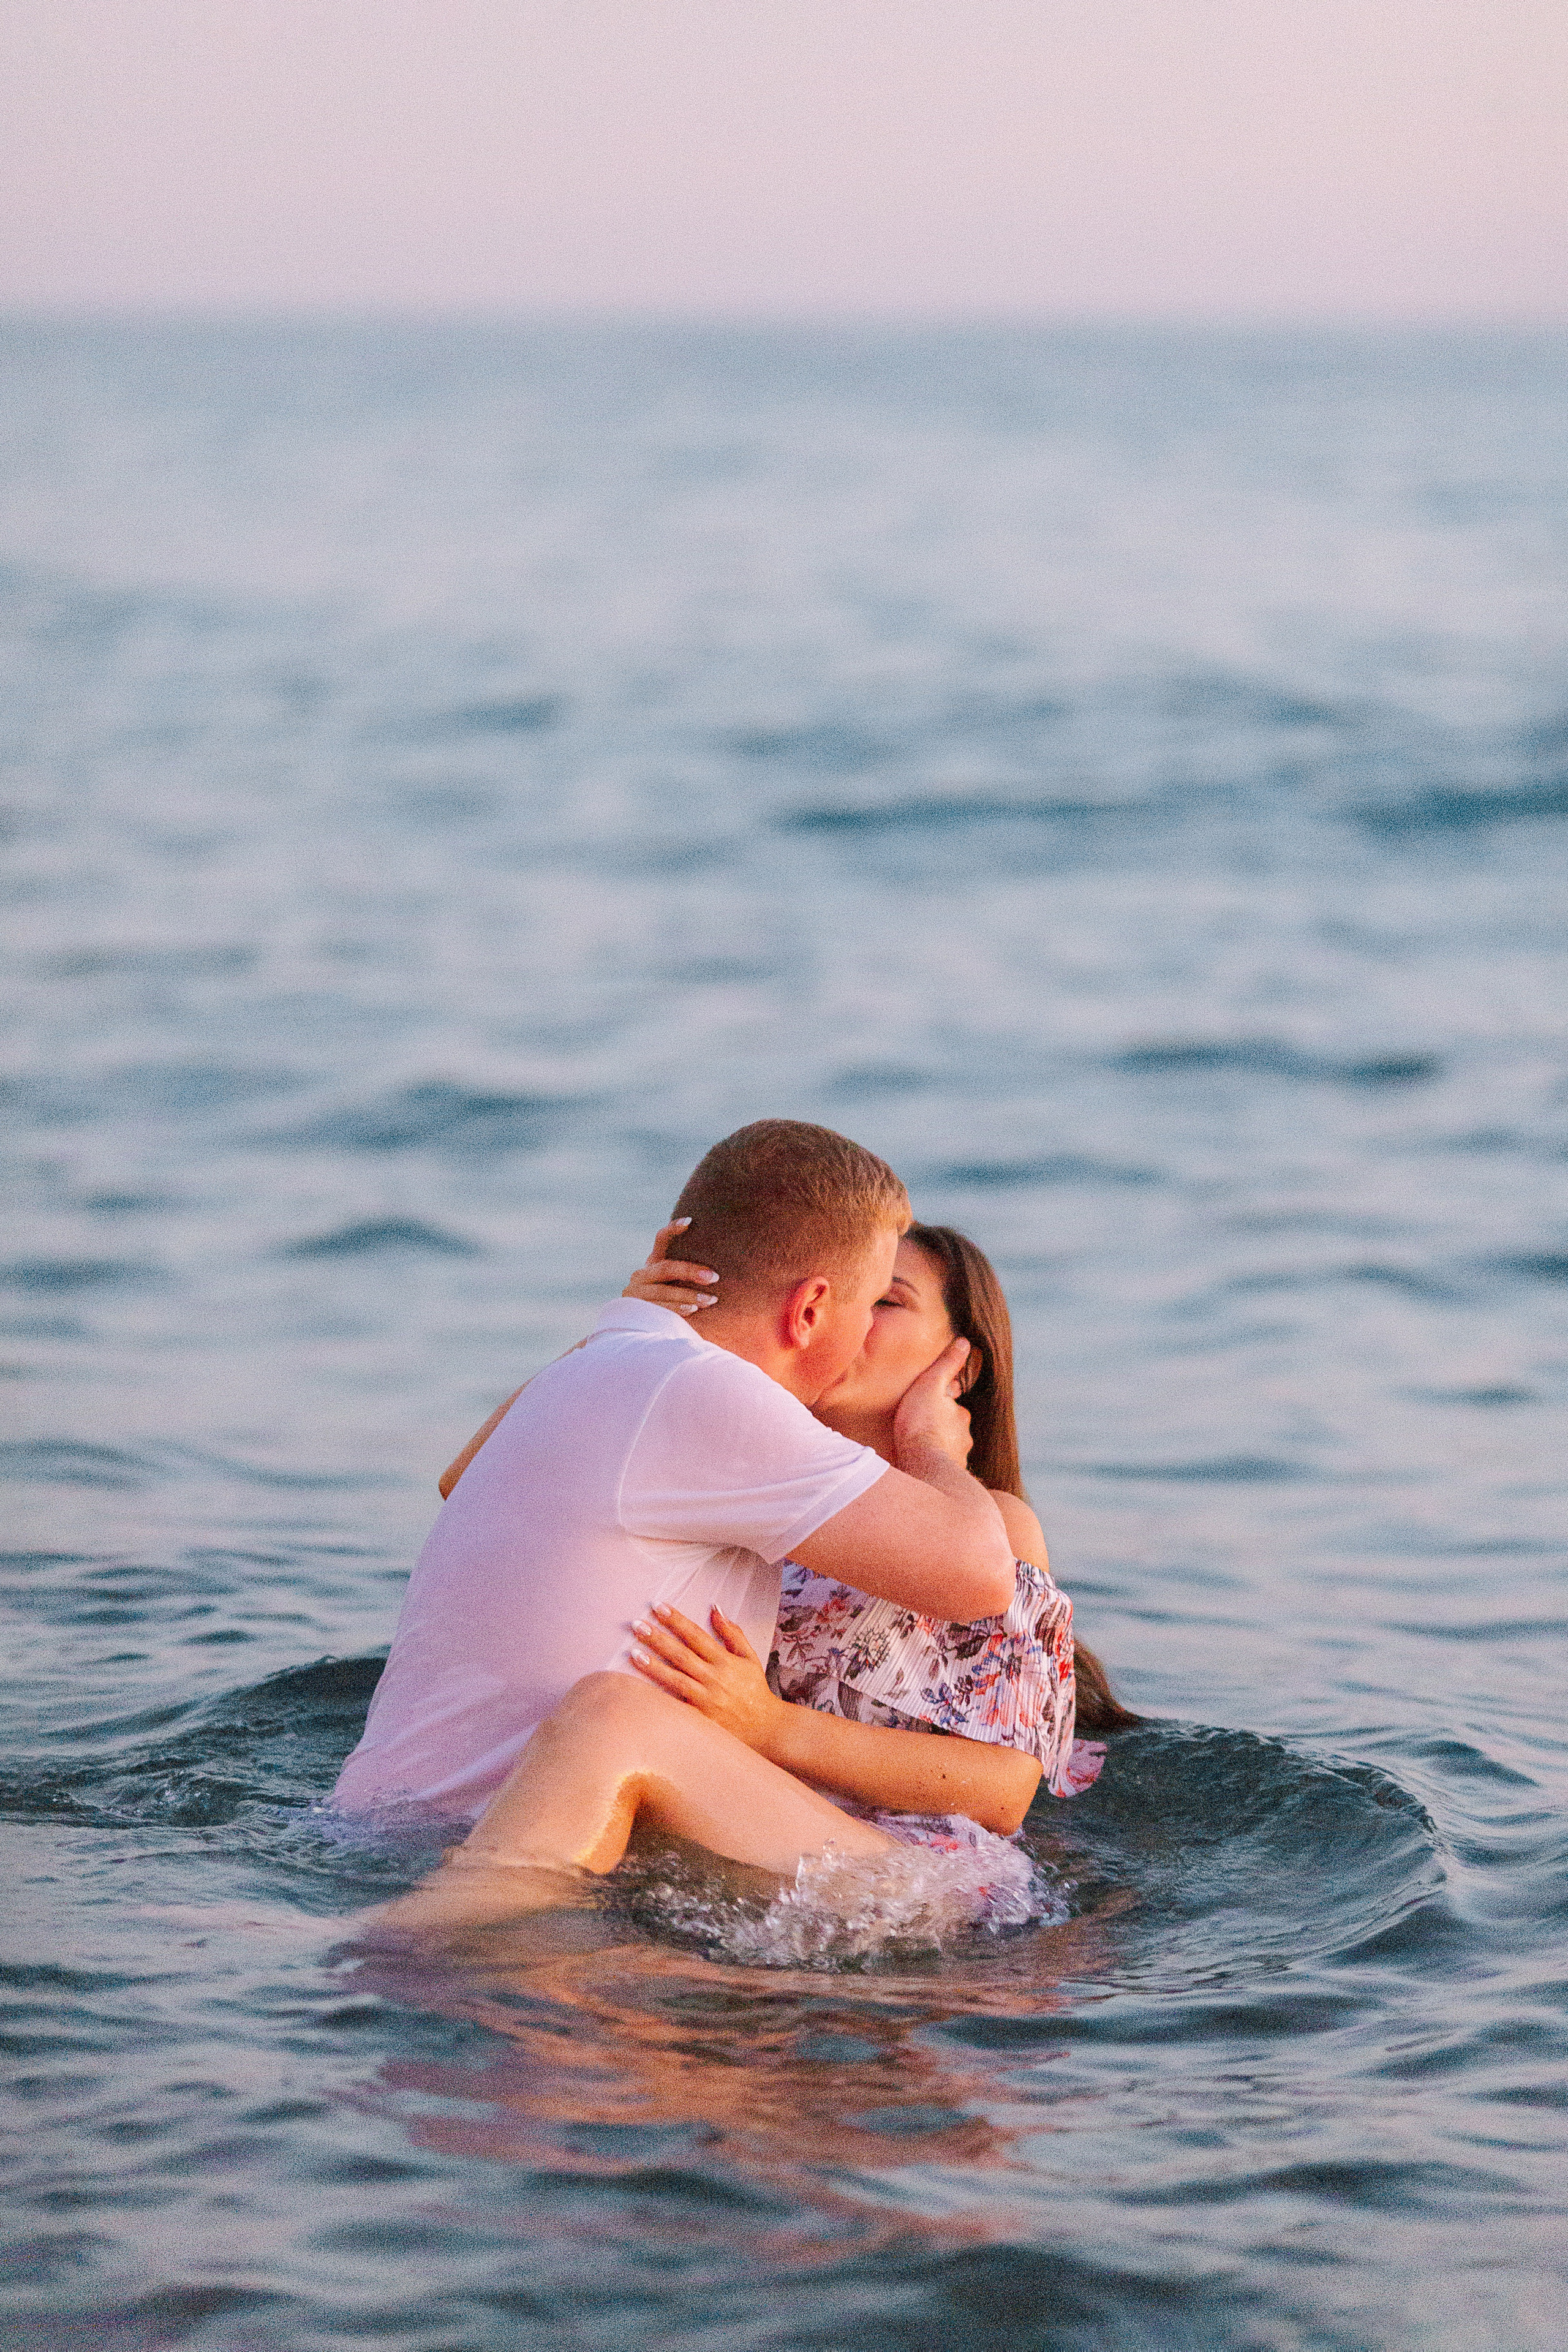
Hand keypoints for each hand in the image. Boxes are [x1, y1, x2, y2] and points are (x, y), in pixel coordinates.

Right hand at [623, 1219, 720, 1316]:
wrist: (639, 1325)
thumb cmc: (668, 1299)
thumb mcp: (673, 1283)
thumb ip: (686, 1270)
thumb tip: (722, 1259)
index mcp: (652, 1262)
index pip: (661, 1239)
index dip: (673, 1229)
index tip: (690, 1222)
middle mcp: (641, 1275)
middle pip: (666, 1268)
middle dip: (691, 1272)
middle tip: (714, 1277)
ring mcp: (636, 1293)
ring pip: (663, 1291)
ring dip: (689, 1295)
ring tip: (710, 1300)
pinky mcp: (636, 1311)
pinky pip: (659, 1309)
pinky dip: (677, 1309)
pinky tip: (693, 1310)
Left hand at [628, 1602, 783, 1754]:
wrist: (766, 1727)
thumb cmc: (755, 1689)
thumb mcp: (749, 1657)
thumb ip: (732, 1632)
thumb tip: (715, 1608)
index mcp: (725, 1660)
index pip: (696, 1635)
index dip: (676, 1620)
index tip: (658, 1606)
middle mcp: (714, 1678)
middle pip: (682, 1654)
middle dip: (658, 1638)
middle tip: (637, 1625)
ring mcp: (706, 1699)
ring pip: (676, 1679)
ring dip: (653, 1666)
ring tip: (633, 1652)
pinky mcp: (700, 1719)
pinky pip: (677, 1707)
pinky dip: (660, 1698)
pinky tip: (641, 1690)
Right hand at [891, 1333, 975, 1469]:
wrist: (922, 1467)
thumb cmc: (922, 1424)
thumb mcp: (931, 1386)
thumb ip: (947, 1365)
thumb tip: (966, 1342)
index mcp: (961, 1416)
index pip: (953, 1403)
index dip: (941, 1399)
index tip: (927, 1398)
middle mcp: (964, 1438)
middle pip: (951, 1426)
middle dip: (940, 1423)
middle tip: (920, 1422)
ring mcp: (957, 1459)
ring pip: (948, 1447)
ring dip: (937, 1445)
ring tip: (919, 1445)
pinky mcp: (946, 1478)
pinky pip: (940, 1467)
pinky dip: (934, 1463)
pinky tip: (920, 1465)